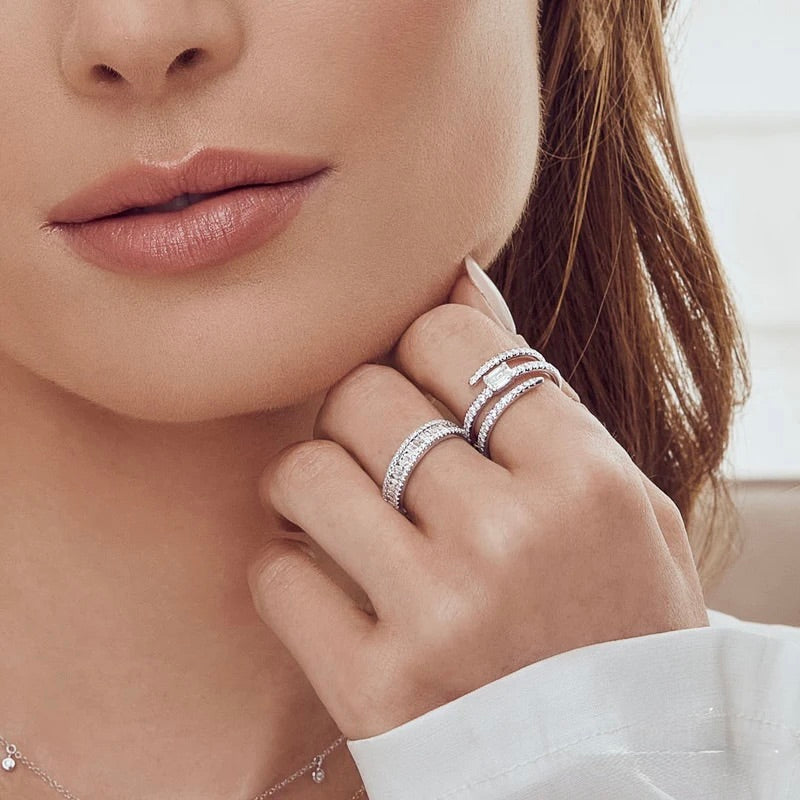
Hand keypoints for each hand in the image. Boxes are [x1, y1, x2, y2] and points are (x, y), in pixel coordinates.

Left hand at [247, 258, 709, 740]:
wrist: (614, 774)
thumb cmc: (615, 625)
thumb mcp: (618, 505)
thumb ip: (538, 392)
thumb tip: (458, 277)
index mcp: (585, 481)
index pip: (450, 337)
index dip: (422, 347)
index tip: (424, 385)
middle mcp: (511, 539)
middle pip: (366, 394)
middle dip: (361, 410)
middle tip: (377, 449)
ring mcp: (439, 615)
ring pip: (307, 471)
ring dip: (309, 482)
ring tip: (337, 510)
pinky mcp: (375, 690)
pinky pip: (276, 576)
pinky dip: (287, 572)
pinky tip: (327, 587)